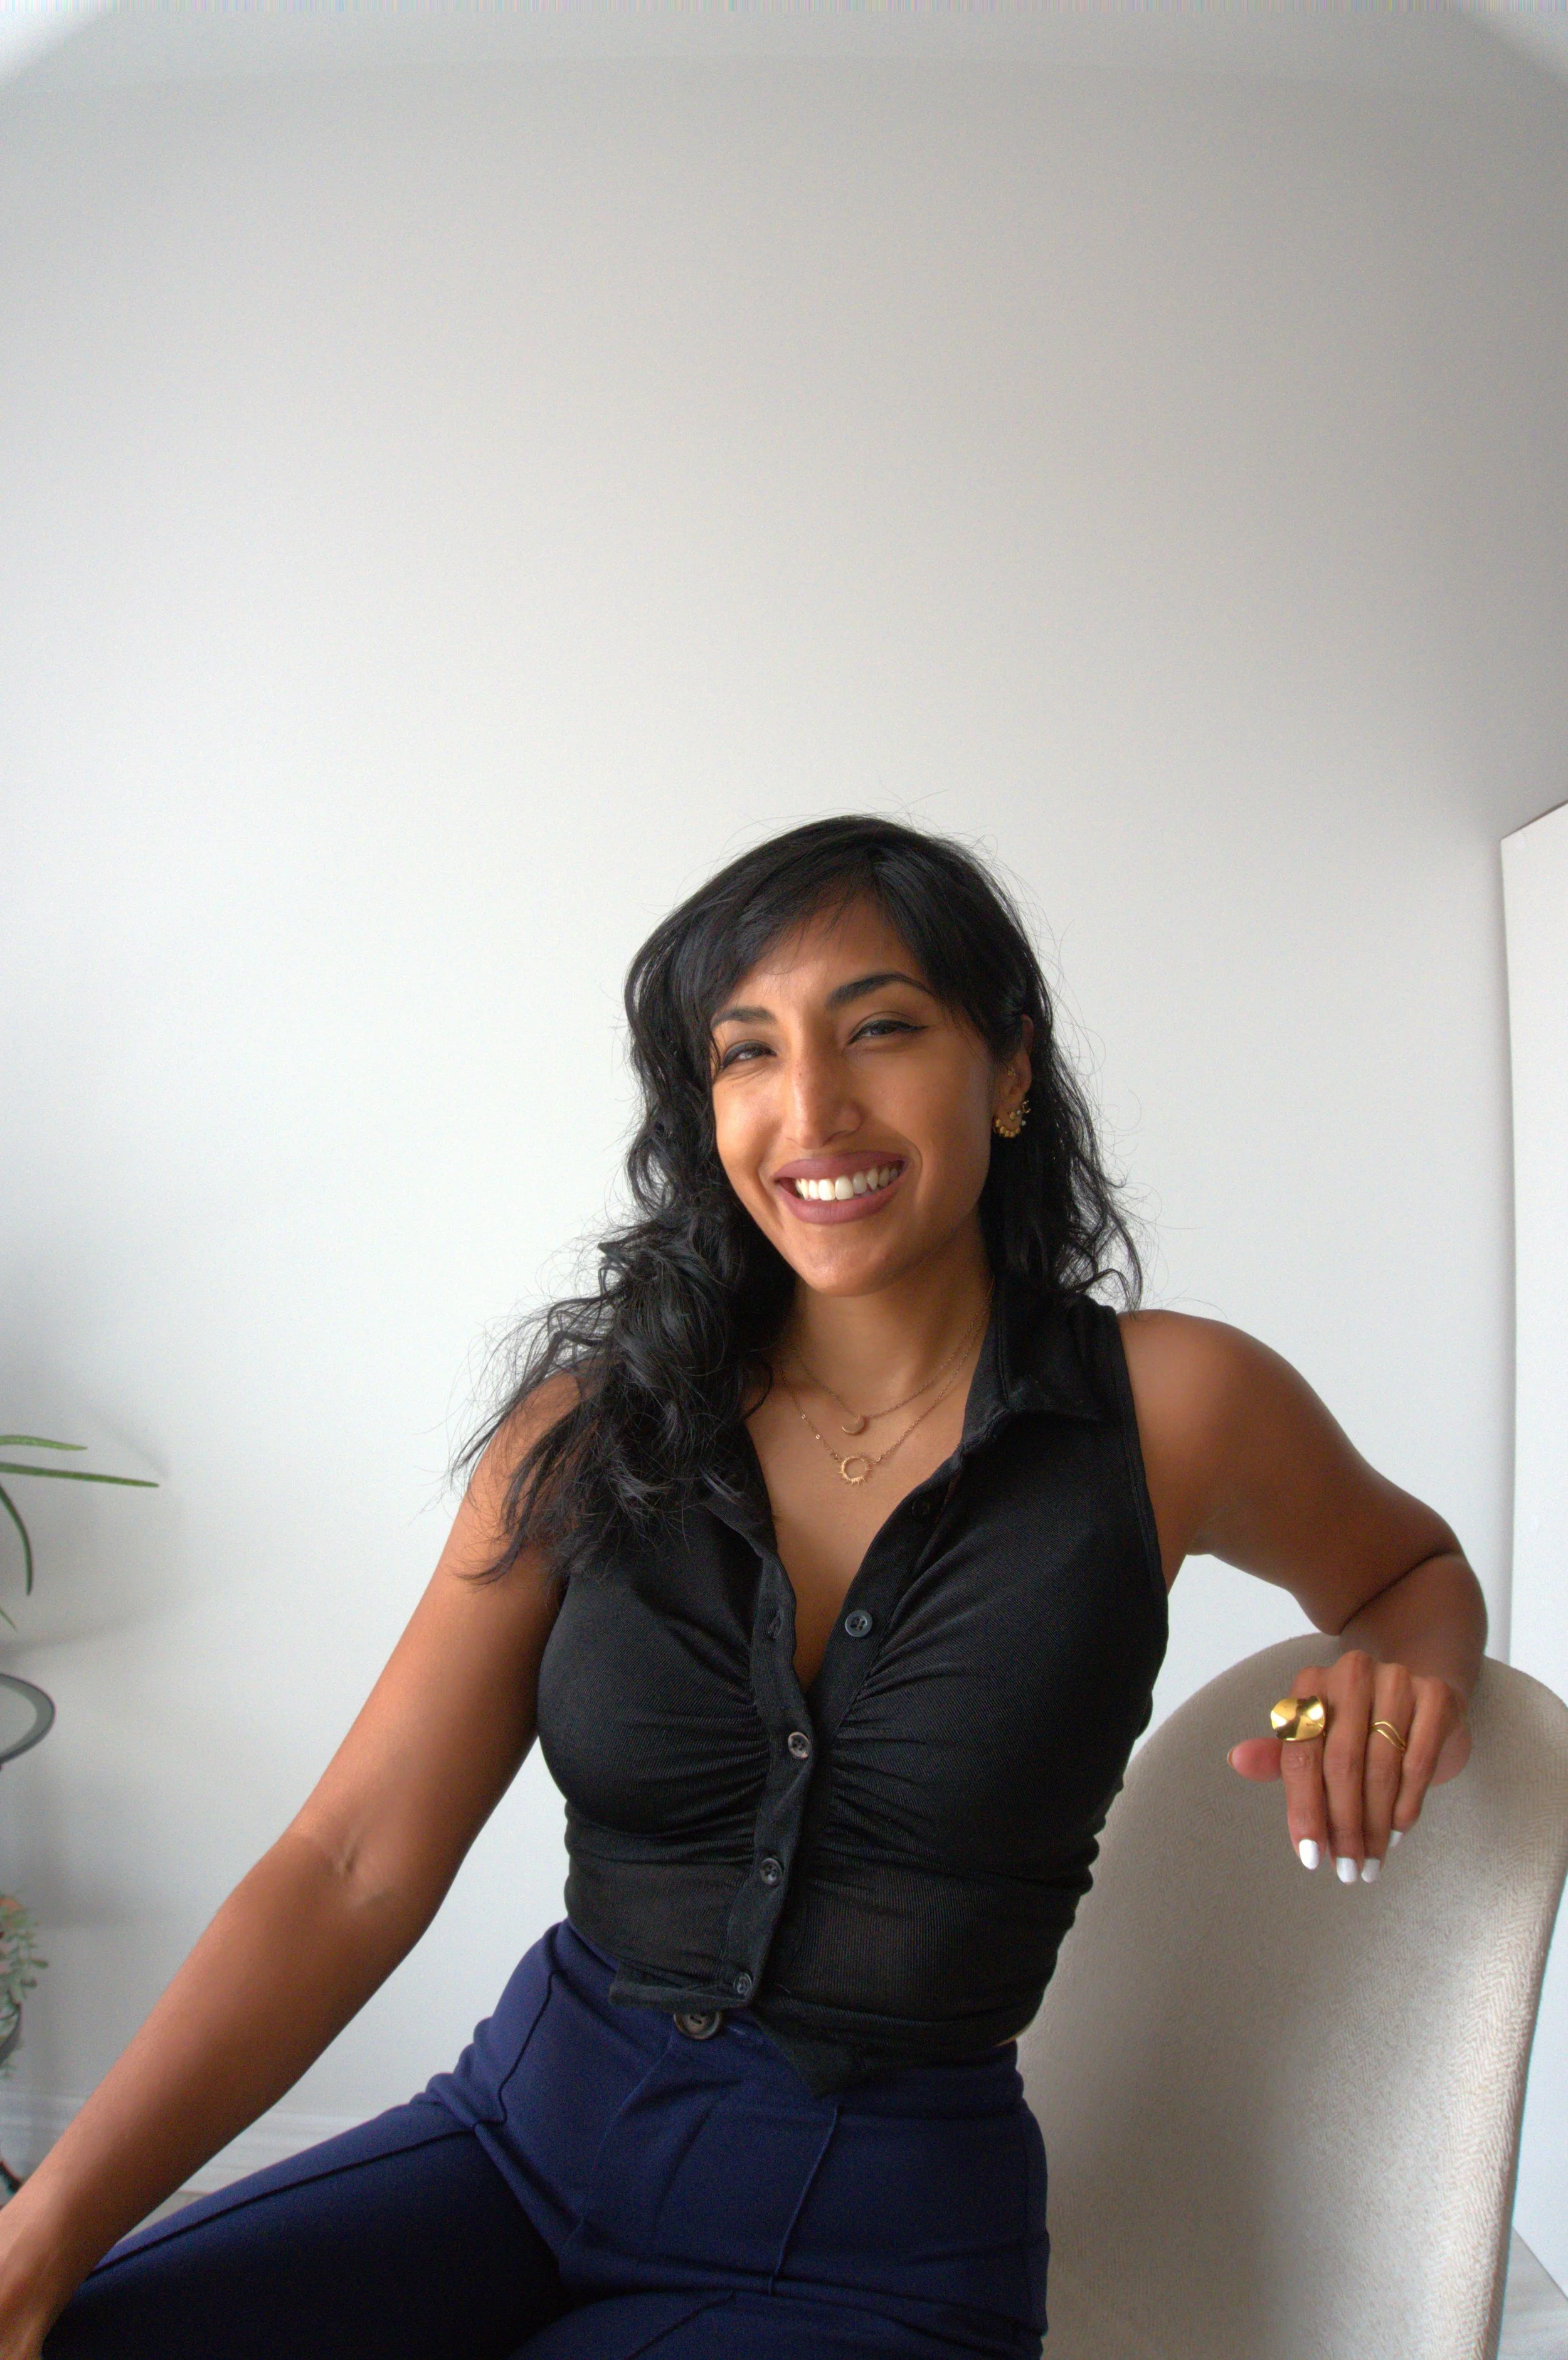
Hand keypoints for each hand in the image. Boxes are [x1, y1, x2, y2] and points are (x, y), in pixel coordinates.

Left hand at [1227, 1648, 1470, 1880]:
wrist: (1422, 1704)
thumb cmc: (1359, 1730)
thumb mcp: (1317, 1742)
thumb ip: (1280, 1756)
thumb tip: (1237, 1759)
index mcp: (1311, 1684)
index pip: (1301, 1753)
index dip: (1303, 1809)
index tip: (1309, 1856)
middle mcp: (1351, 1674)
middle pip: (1341, 1764)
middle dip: (1343, 1825)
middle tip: (1346, 1868)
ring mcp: (1396, 1680)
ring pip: (1381, 1768)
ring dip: (1375, 1825)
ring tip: (1371, 1859)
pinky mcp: (1435, 1696)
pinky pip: (1418, 1761)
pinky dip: (1407, 1804)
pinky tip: (1398, 1831)